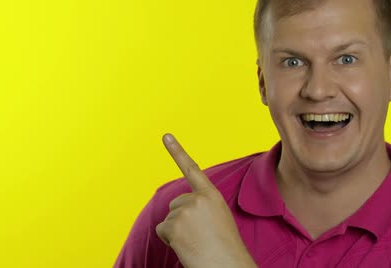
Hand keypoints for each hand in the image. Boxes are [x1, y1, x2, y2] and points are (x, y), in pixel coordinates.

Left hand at [155, 133, 256, 267]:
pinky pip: (162, 231)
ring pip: (168, 220)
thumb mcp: (218, 220)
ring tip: (196, 243)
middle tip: (200, 236)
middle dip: (181, 220)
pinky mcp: (174, 225)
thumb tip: (177, 215)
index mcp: (212, 196)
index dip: (177, 151)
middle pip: (175, 205)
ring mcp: (185, 211)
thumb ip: (201, 209)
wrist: (228, 265)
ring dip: (177, 233)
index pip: (192, 170)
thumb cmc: (225, 249)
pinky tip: (187, 247)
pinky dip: (170, 241)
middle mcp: (198, 199)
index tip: (165, 135)